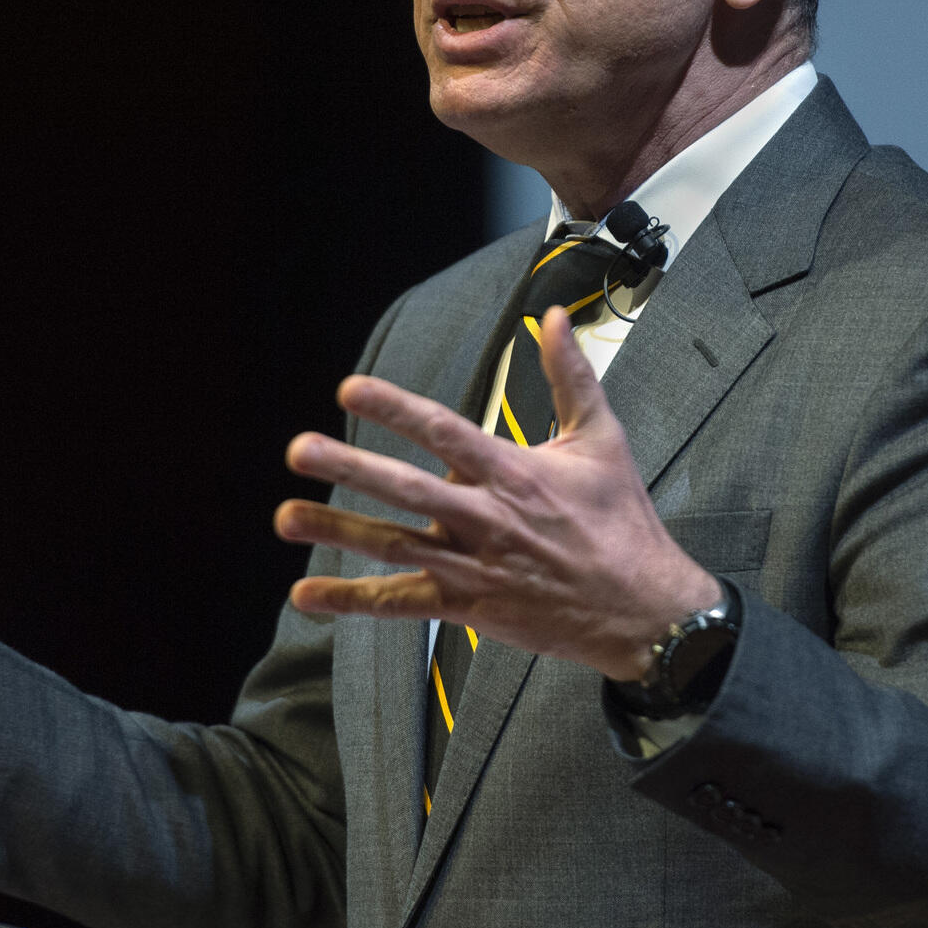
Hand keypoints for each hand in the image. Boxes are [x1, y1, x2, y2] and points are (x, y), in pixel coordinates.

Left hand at [276, 307, 719, 682]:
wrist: (642, 610)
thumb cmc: (621, 522)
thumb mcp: (602, 439)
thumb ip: (570, 375)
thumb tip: (552, 317)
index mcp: (515, 472)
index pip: (443, 431)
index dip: (395, 408)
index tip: (349, 389)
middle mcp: (487, 518)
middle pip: (407, 490)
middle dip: (349, 467)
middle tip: (298, 450)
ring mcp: (474, 565)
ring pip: (393, 546)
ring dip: (336, 530)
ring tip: (285, 517)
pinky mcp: (469, 606)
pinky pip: (401, 603)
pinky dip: (352, 601)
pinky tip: (307, 594)